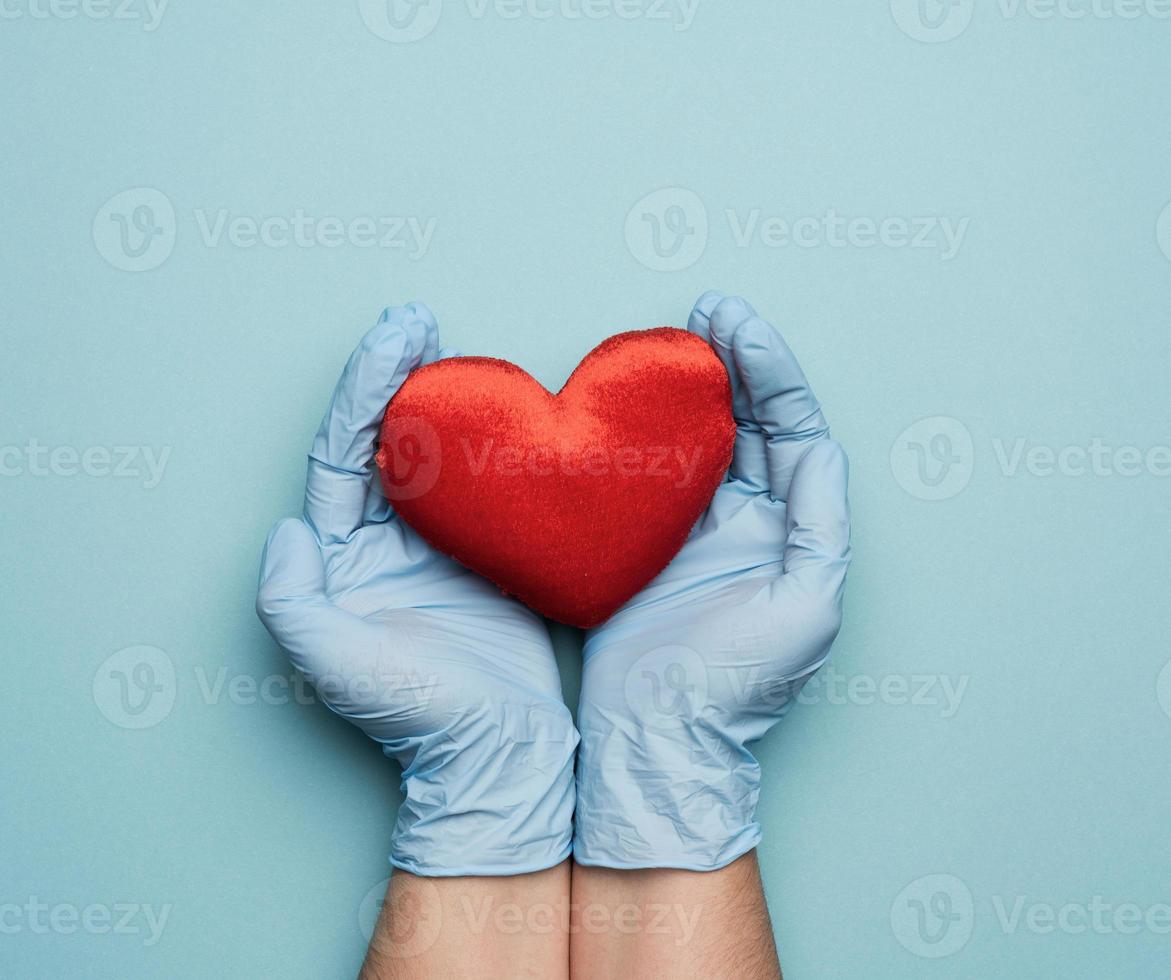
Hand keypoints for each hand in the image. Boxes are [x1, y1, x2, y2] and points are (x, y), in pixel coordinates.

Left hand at [256, 304, 577, 876]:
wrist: (497, 754)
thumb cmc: (416, 717)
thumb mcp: (334, 666)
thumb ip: (293, 601)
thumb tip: (288, 531)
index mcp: (342, 557)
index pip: (345, 453)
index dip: (366, 387)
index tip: (398, 335)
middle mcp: (385, 542)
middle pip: (386, 440)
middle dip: (400, 376)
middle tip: (422, 321)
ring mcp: (438, 547)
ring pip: (437, 456)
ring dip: (447, 401)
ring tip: (459, 349)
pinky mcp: (490, 556)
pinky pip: (486, 488)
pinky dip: (495, 446)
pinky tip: (511, 414)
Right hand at [573, 291, 850, 870]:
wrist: (656, 735)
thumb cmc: (736, 684)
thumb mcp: (807, 608)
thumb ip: (820, 525)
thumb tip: (818, 450)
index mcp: (791, 530)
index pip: (789, 431)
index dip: (770, 373)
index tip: (738, 325)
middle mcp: (747, 519)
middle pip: (746, 421)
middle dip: (733, 362)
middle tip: (707, 310)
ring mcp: (693, 527)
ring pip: (699, 438)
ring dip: (692, 385)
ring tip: (677, 334)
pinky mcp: (642, 539)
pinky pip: (648, 471)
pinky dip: (645, 430)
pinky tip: (632, 397)